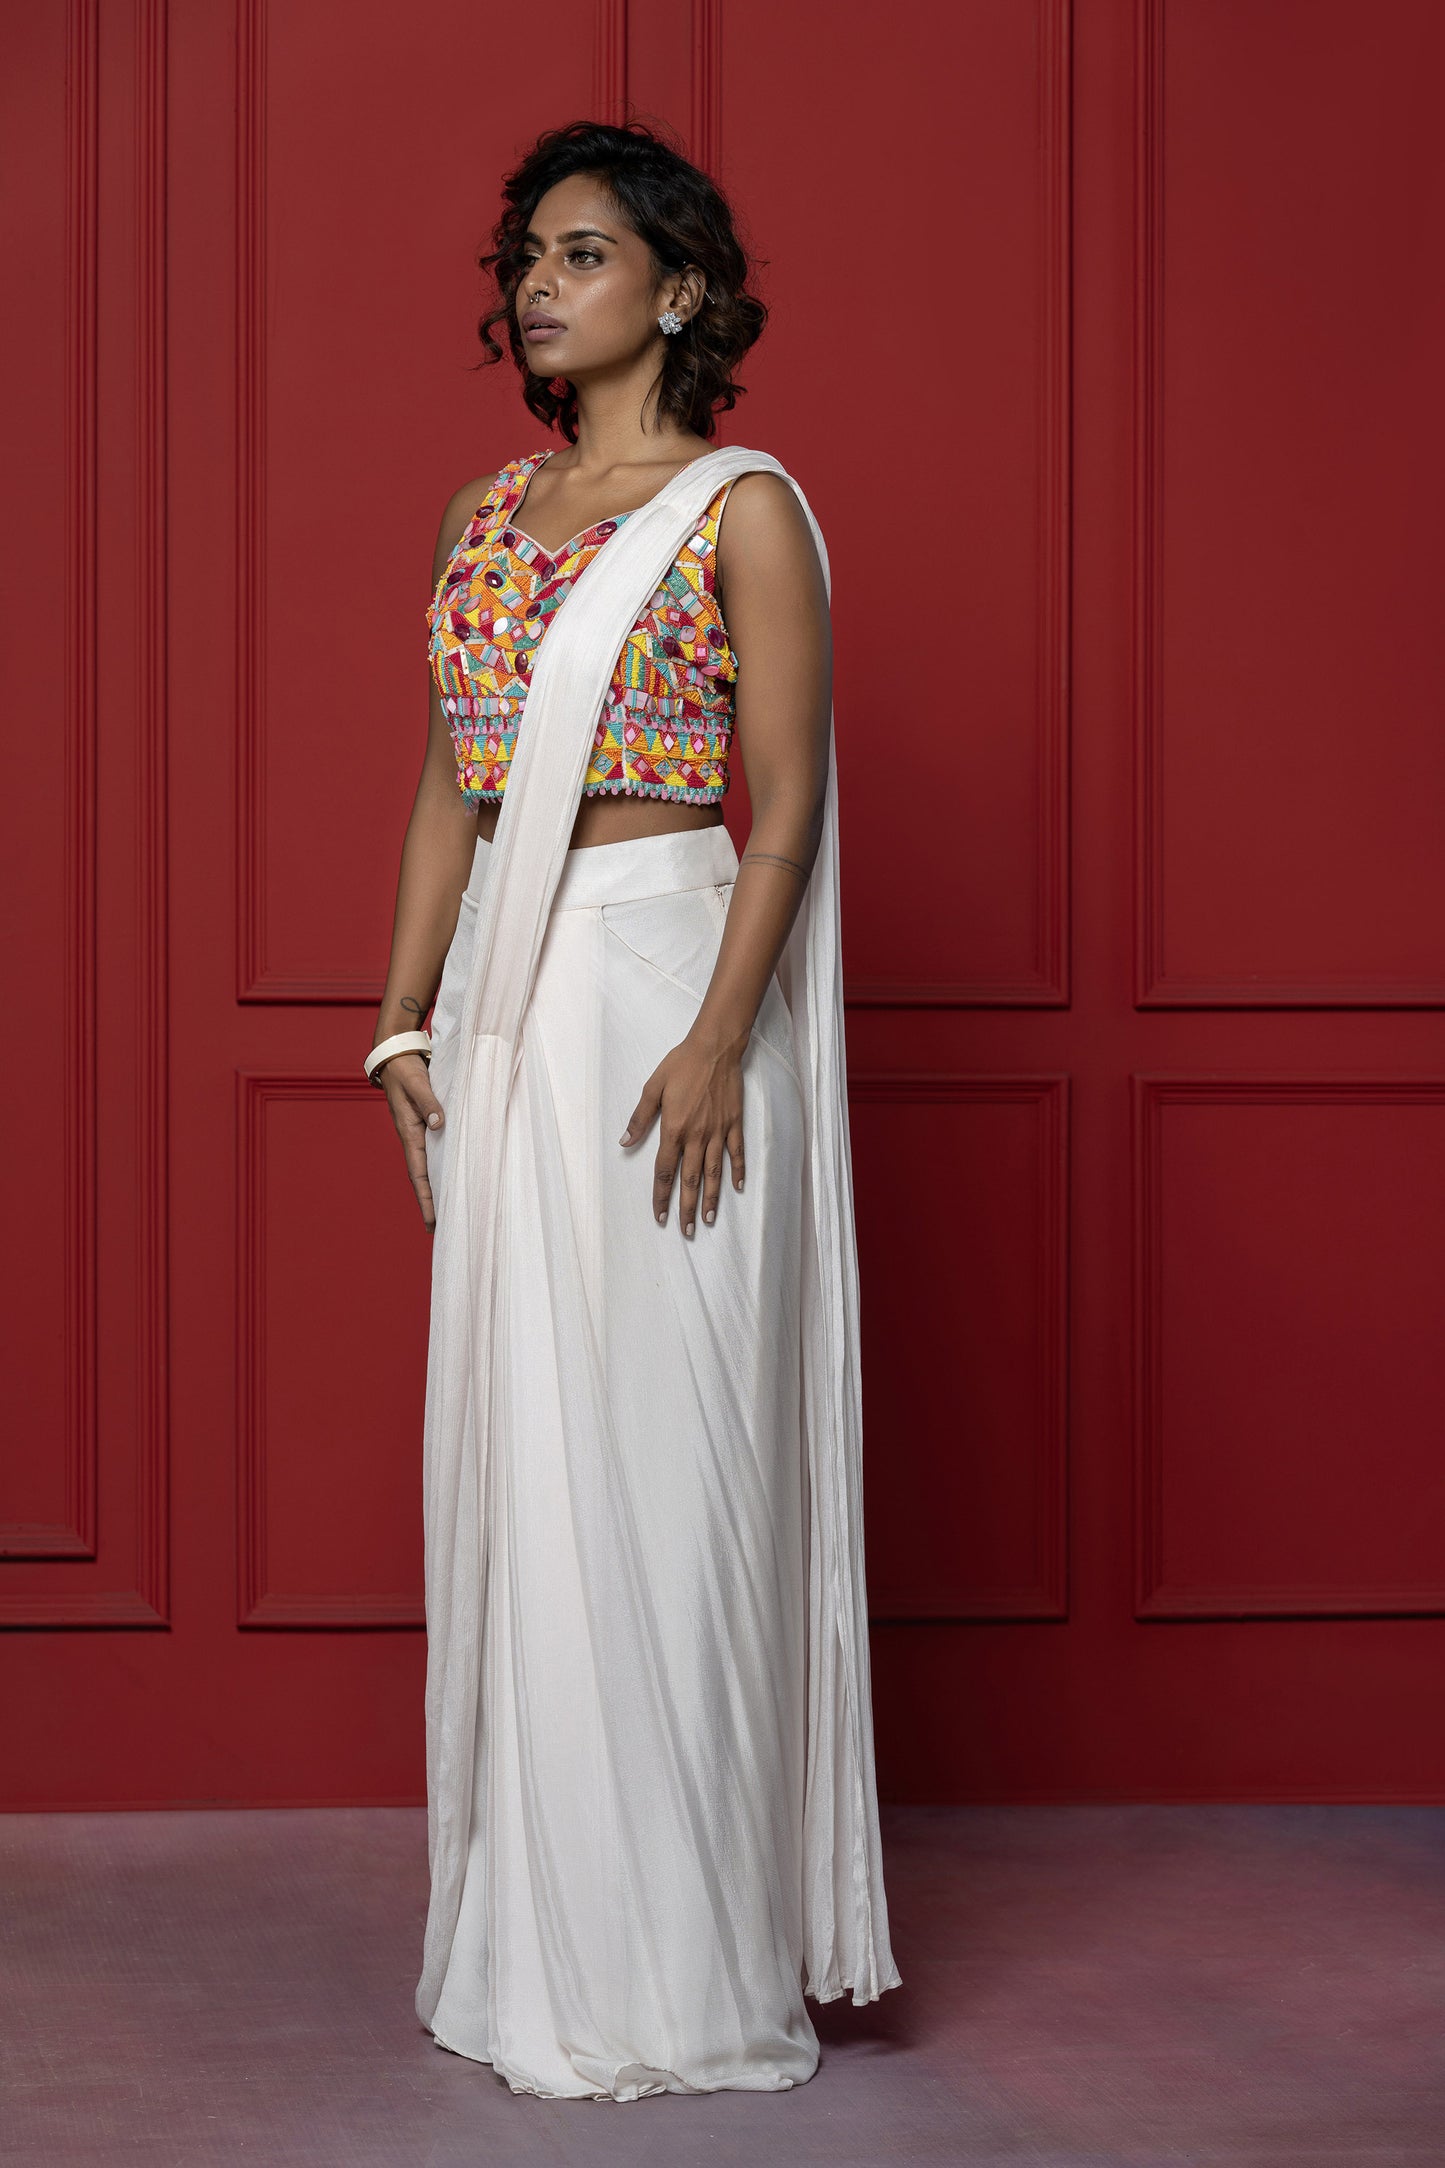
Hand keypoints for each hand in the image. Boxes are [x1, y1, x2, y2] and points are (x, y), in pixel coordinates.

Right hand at [379, 1053, 444, 1230]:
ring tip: (447, 1211)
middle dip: (431, 1203)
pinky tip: (450, 1176)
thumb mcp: (418, 1084)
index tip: (432, 1222)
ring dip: (436, 1188)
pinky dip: (440, 1168)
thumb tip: (438, 1124)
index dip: (426, 1199)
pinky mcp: (425, 1125)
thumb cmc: (406, 1070)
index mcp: (409, 1134)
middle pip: (423, 1178)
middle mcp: (414, 1138)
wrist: (396, 1056)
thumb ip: (429, 1102)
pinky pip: (434, 1153)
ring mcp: (419, 1133)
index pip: (419, 1175)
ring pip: (429, 1167)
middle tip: (439, 1229)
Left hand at [619, 1027, 745, 1235]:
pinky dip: (737, 1171)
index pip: (664, 1171)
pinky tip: (737, 1188)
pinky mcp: (734, 1123)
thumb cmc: (681, 1064)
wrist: (714, 1048)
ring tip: (708, 1220)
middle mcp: (696, 1136)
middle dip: (686, 1208)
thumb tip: (625, 1142)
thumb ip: (640, 1118)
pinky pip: (736, 1153)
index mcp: (673, 1129)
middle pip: (690, 1180)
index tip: (660, 1215)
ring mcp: (717, 1131)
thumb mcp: (652, 1087)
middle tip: (686, 1230)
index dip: (661, 1196)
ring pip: (713, 1173)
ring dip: (710, 1198)